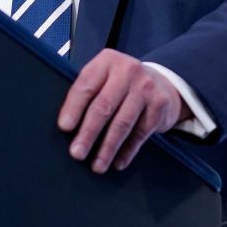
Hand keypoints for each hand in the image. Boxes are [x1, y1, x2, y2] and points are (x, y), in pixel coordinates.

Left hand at [57, 49, 185, 172]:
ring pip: (123, 123)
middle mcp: (127, 70)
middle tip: (77, 153)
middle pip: (104, 106)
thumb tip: (66, 127)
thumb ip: (89, 92)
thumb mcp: (105, 77)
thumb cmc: (121, 84)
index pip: (86, 85)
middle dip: (88, 133)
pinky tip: (118, 162)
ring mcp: (146, 87)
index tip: (64, 127)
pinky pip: (140, 133)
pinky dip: (128, 150)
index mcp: (106, 61)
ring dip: (108, 147)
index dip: (74, 107)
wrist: (162, 82)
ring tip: (97, 165)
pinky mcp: (160, 105)